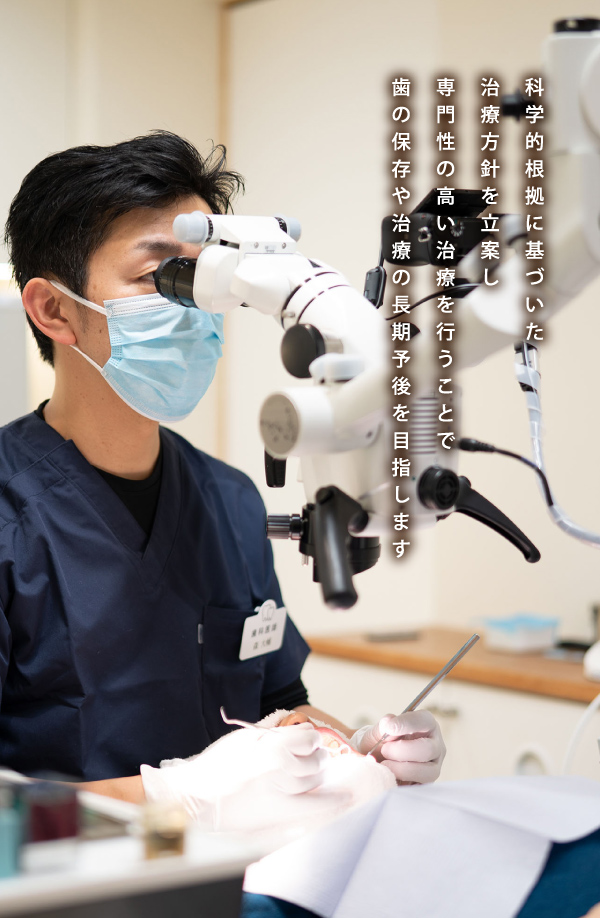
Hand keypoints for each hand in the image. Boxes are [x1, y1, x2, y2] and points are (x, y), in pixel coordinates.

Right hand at [141, 722, 328, 822]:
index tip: (307, 745)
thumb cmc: (217, 765)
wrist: (196, 795)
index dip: (310, 741)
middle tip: (307, 763)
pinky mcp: (278, 810)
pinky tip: (346, 798)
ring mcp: (280, 787)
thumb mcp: (244, 738)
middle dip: (315, 760)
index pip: (309, 736)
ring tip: (306, 777)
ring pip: (315, 780)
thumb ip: (271, 736)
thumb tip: (295, 735)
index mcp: (270, 742)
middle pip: (315, 760)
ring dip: (315, 777)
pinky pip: (314, 805)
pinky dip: (333, 801)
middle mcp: (280, 763)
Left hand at [350, 711, 445, 783]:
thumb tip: (389, 722)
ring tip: (385, 764)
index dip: (405, 723)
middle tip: (384, 750)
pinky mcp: (427, 784)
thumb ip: (383, 727)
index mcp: (426, 725)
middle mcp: (435, 745)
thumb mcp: (378, 732)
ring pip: (428, 771)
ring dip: (401, 769)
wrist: (376, 762)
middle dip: (401, 751)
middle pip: (427, 749)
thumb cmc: (380, 743)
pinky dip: (403, 782)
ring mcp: (434, 766)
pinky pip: (420, 788)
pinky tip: (391, 777)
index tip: (388, 727)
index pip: (424, 720)